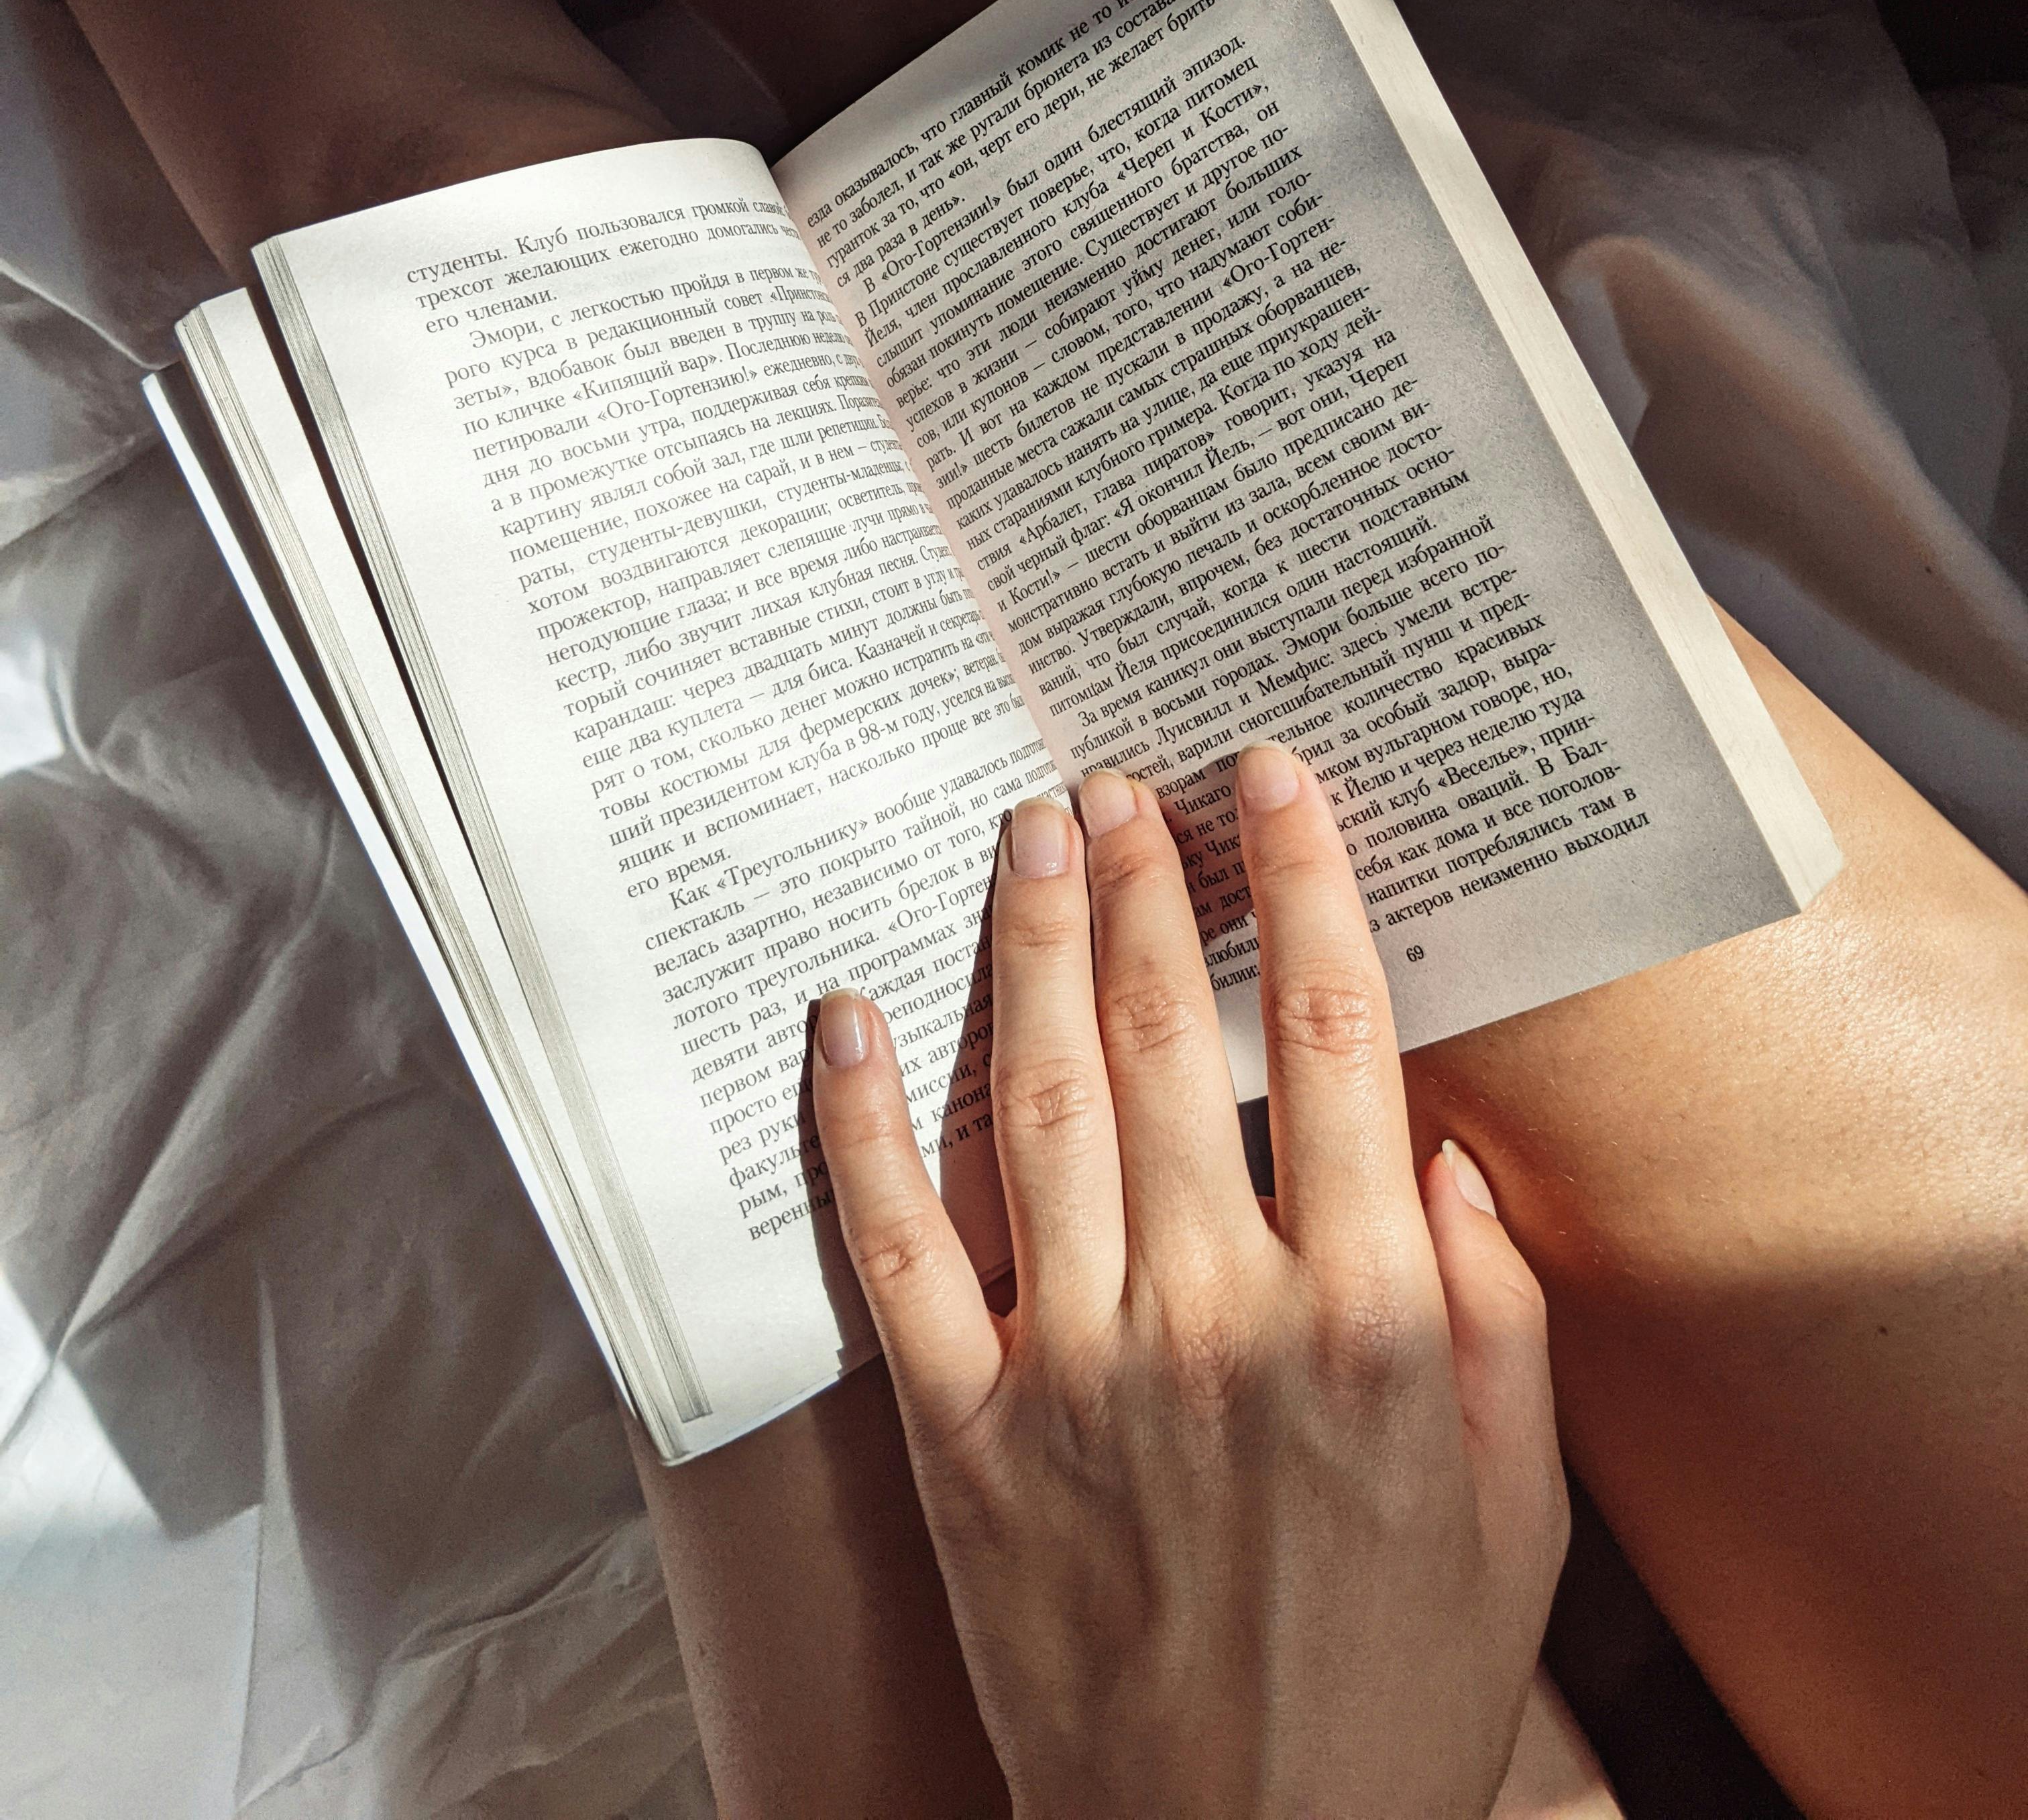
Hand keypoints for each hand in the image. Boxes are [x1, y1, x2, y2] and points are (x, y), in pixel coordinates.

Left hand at [812, 745, 1566, 1819]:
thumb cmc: (1396, 1684)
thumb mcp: (1519, 1507)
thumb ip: (1500, 1312)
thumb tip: (1437, 1139)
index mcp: (1367, 1314)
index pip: (1327, 1038)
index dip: (1301, 888)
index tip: (1274, 786)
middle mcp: (1214, 1312)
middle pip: (1161, 1037)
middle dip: (1144, 884)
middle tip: (1121, 780)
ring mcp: (1075, 1368)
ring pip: (1034, 1105)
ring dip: (1025, 947)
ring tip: (1025, 832)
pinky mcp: (964, 1437)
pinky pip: (895, 1252)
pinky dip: (858, 1126)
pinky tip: (840, 1017)